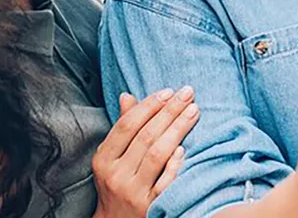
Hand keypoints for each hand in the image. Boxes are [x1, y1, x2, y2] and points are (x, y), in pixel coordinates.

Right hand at [92, 87, 200, 217]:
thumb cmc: (117, 184)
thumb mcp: (112, 158)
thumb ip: (122, 128)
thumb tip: (127, 96)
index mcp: (104, 159)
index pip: (127, 125)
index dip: (149, 106)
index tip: (168, 91)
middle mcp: (116, 175)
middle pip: (145, 136)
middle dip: (169, 111)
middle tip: (187, 94)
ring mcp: (133, 192)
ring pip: (156, 154)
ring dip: (177, 129)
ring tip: (193, 111)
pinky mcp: (150, 206)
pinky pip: (164, 182)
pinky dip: (174, 164)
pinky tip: (185, 148)